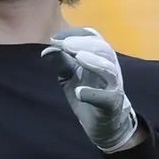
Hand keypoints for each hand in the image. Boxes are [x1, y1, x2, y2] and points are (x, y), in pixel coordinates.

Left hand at [41, 27, 141, 152]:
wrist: (105, 124)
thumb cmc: (88, 94)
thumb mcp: (70, 76)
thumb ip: (60, 62)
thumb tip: (46, 50)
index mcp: (100, 57)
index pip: (94, 37)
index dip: (77, 34)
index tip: (56, 38)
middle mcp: (109, 68)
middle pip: (103, 49)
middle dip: (84, 44)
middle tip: (65, 44)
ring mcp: (113, 87)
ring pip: (109, 70)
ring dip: (94, 62)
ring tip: (78, 58)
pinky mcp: (112, 105)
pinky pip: (107, 98)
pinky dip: (93, 94)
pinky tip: (79, 92)